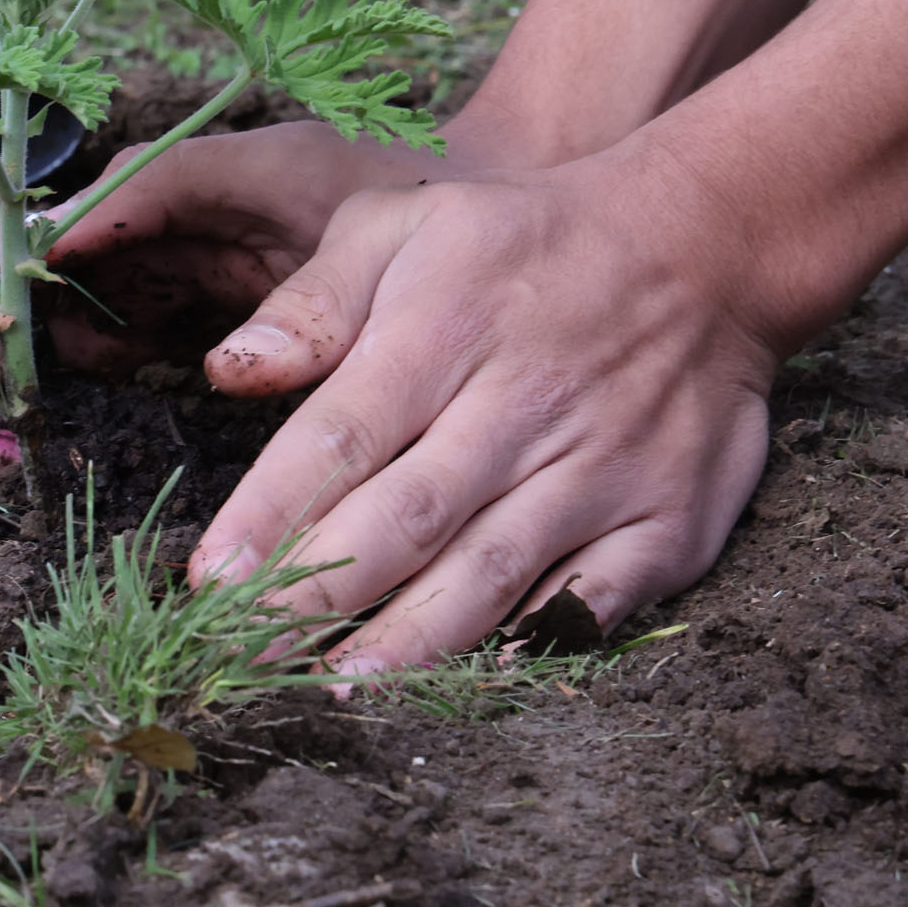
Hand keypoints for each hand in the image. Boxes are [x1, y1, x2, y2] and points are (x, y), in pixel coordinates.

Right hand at [0, 120, 456, 425]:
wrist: (476, 225)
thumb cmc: (395, 187)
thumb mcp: (302, 182)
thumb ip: (208, 222)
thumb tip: (119, 277)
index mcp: (145, 205)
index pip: (8, 246)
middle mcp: (130, 251)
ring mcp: (144, 301)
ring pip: (11, 336)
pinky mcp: (170, 345)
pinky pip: (65, 368)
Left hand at [188, 149, 788, 669]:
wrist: (699, 247)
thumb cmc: (521, 242)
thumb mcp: (407, 220)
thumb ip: (314, 299)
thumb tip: (230, 368)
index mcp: (446, 327)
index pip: (340, 437)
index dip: (269, 516)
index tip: (208, 578)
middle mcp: (523, 404)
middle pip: (408, 519)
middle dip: (319, 595)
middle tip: (247, 653)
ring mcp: (603, 468)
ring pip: (491, 573)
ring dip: (410, 639)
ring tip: (338, 686)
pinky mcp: (667, 518)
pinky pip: (594, 600)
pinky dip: (533, 643)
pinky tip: (475, 677)